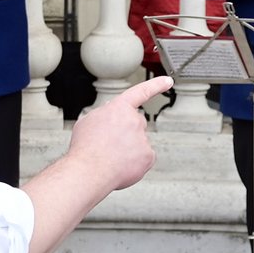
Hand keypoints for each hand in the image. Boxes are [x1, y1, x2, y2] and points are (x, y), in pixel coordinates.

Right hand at [67, 75, 171, 191]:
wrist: (89, 171)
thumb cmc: (85, 148)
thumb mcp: (88, 121)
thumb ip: (104, 113)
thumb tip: (111, 111)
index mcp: (120, 108)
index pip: (141, 92)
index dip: (156, 85)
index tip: (168, 81)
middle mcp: (135, 120)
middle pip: (136, 124)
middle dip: (127, 132)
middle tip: (110, 144)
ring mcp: (143, 138)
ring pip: (139, 143)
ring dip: (128, 149)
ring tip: (110, 157)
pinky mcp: (148, 156)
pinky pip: (144, 158)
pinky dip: (134, 163)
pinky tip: (121, 165)